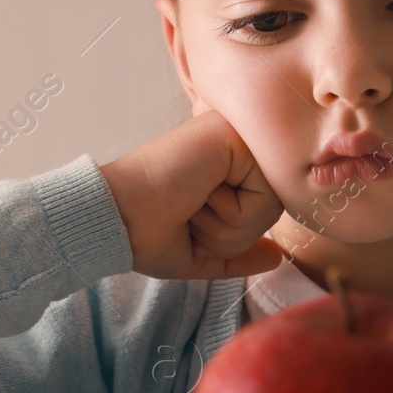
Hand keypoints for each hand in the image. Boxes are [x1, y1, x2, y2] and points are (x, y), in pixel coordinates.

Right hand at [99, 110, 284, 279]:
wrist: (115, 219)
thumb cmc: (145, 233)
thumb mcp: (199, 252)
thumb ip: (240, 253)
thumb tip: (278, 257)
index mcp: (226, 164)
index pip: (265, 211)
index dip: (232, 236)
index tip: (189, 221)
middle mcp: (235, 144)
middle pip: (274, 210)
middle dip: (233, 236)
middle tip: (191, 216)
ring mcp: (237, 136)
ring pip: (273, 206)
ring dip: (230, 227)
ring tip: (193, 204)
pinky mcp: (237, 137)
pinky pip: (267, 196)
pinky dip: (231, 213)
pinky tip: (199, 194)